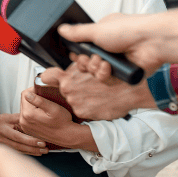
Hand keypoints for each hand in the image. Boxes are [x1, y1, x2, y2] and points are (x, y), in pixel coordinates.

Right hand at [0, 112, 46, 155]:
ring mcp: (2, 145)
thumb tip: (36, 122)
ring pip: (19, 150)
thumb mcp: (9, 117)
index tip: (42, 141)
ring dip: (32, 151)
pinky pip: (18, 152)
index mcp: (2, 127)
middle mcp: (1, 137)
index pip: (18, 135)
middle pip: (18, 145)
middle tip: (44, 148)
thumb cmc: (2, 122)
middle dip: (33, 147)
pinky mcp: (5, 149)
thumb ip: (21, 119)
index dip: (30, 140)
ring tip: (43, 151)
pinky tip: (37, 153)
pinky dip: (28, 153)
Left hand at [17, 87, 76, 146]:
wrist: (67, 137)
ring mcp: (25, 126)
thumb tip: (28, 94)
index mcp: (28, 114)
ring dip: (33, 106)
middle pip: (24, 102)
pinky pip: (27, 117)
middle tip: (45, 100)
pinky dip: (33, 114)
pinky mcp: (28, 129)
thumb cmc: (63, 123)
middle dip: (33, 99)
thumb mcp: (54, 108)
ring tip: (44, 108)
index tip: (42, 92)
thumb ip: (39, 101)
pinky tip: (42, 115)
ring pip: (25, 109)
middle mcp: (23, 121)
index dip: (34, 90)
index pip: (25, 94)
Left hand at [41, 65, 156, 120]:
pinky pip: (80, 110)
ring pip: (71, 100)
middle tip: (85, 87)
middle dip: (71, 88)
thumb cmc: (113, 77)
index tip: (50, 80)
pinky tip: (96, 103)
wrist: (130, 92)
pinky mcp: (83, 113)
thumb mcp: (93, 66)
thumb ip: (78, 67)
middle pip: (62, 90)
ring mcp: (75, 103)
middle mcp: (68, 90)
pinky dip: (87, 107)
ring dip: (79, 98)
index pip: (47, 76)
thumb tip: (69, 63)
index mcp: (68, 77)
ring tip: (94, 95)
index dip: (48, 78)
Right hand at [58, 13, 162, 73]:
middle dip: (85, 62)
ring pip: (96, 72)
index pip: (84, 48)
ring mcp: (118, 62)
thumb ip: (77, 32)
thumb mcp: (96, 29)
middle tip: (88, 59)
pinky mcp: (124, 74)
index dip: (78, 53)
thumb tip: (62, 29)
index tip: (76, 55)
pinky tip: (109, 69)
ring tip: (102, 63)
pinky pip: (108, 80)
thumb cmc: (129, 30)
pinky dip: (105, 76)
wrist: (152, 42)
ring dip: (95, 69)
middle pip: (88, 62)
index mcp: (103, 35)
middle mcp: (110, 48)